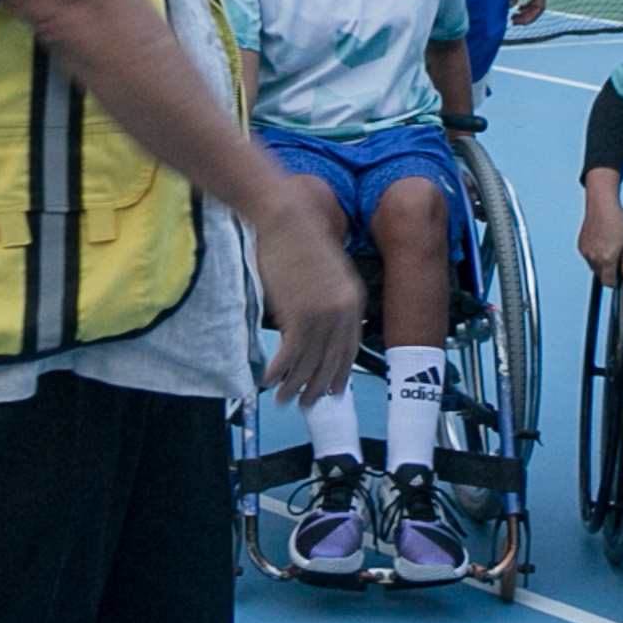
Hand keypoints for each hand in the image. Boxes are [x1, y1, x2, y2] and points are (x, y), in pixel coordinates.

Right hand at [251, 186, 364, 403]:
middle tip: (307, 405)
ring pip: (310, 362)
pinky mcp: (299, 315)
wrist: (285, 217)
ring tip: (284, 400)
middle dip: (318, 387)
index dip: (340, 372)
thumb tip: (310, 325)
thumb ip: (325, 299)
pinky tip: (269, 381)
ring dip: (296, 386)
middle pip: (332, 360)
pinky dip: (280, 372)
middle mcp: (342, 311)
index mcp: (353, 299)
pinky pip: (290, 354)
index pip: (349, 347)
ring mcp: (322, 315)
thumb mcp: (323, 271)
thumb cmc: (297, 238)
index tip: (334, 390)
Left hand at [505, 0, 548, 24]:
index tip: (516, 21)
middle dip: (526, 16)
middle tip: (513, 20)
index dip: (528, 18)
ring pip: (535, 4)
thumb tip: (511, 6)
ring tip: (514, 15)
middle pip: (537, 8)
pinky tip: (518, 7)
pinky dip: (527, 4)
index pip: (538, 9)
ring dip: (526, 11)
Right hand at [577, 176, 622, 285]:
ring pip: (594, 267)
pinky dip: (595, 256)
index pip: (608, 282)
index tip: (620, 280)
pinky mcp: (581, 246)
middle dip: (610, 273)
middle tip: (619, 260)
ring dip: (602, 264)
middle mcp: (594, 257)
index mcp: (607, 258)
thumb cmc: (617, 220)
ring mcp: (586, 252)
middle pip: (601, 276)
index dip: (615, 283)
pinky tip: (602, 243)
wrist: (601, 205)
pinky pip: (589, 258)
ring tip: (610, 248)